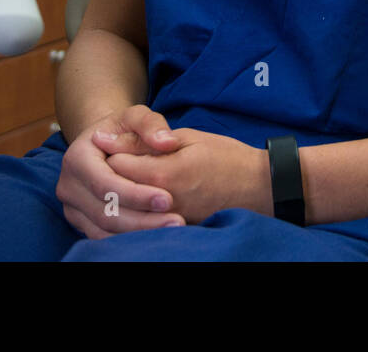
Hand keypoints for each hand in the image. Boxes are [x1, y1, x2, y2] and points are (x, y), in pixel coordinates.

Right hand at [56, 105, 187, 238]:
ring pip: (104, 230)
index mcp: (77, 157)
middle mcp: (68, 185)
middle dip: (142, 220)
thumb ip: (152, 124)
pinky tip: (155, 234)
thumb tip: (167, 142)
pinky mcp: (80, 221)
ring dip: (139, 233)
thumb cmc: (121, 129)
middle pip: (104, 212)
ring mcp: (72, 206)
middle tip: (177, 221)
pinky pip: (103, 237)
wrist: (103, 142)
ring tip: (171, 228)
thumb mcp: (135, 116)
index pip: (105, 183)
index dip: (136, 194)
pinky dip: (129, 239)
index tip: (168, 199)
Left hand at [99, 126, 270, 224]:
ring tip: (136, 178)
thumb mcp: (187, 137)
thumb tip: (105, 138)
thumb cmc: (227, 156)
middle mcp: (162, 201)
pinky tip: (147, 197)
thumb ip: (145, 140)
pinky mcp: (179, 230)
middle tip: (125, 161)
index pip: (116, 164)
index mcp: (163, 173)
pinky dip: (142, 208)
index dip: (114, 151)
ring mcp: (170, 219)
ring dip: (128, 192)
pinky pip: (147, 221)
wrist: (263, 187)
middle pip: (118, 189)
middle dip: (115, 174)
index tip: (119, 143)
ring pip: (130, 208)